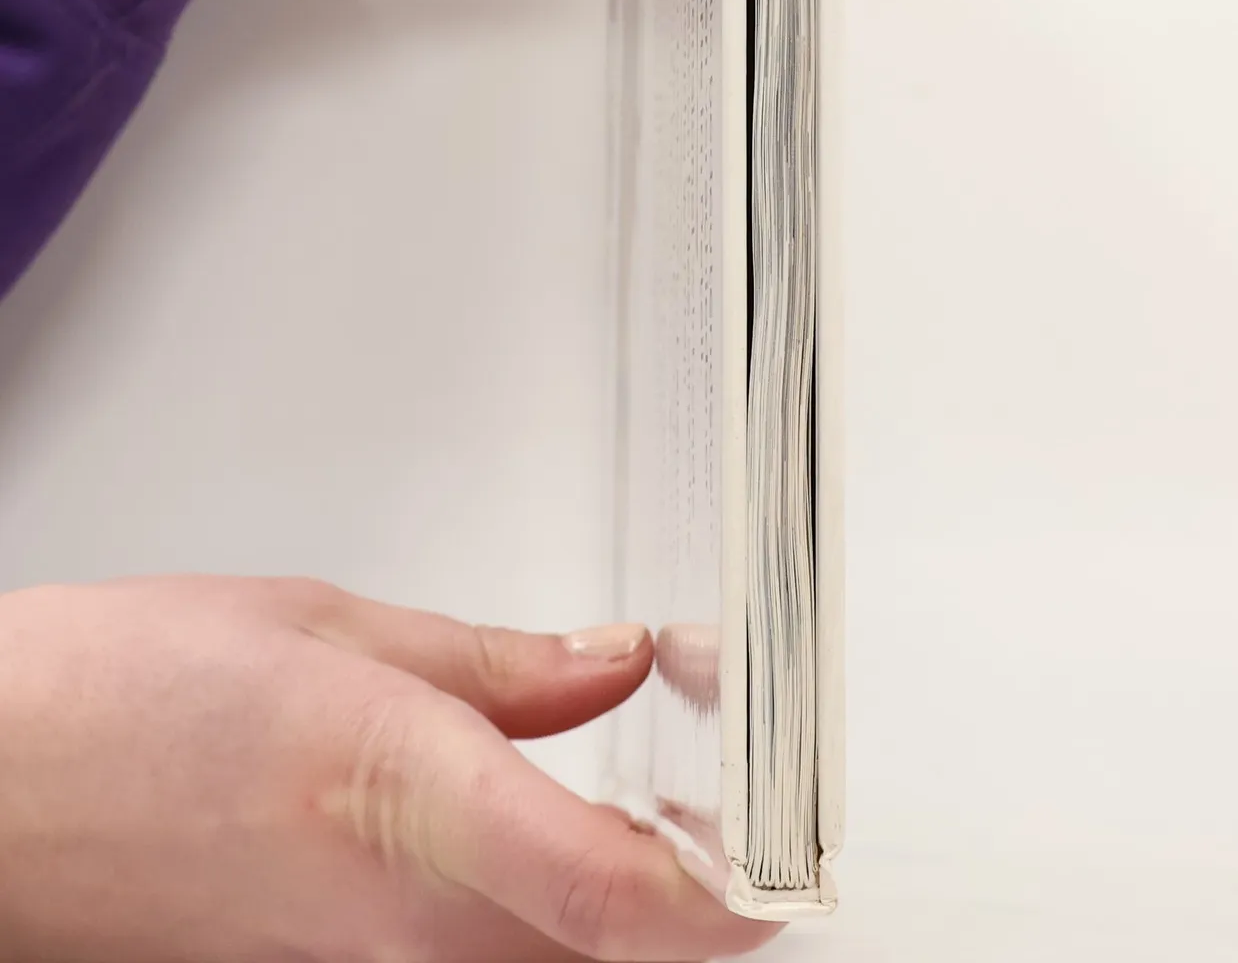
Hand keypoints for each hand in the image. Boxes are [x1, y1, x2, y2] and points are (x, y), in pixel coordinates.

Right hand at [0, 575, 772, 961]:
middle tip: (756, 802)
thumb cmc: (121, 701)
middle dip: (705, 892)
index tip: (795, 857)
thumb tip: (616, 661)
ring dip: (635, 904)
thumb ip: (498, 665)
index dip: (727, 894)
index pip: (610, 894)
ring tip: (684, 808)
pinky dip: (556, 909)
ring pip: (556, 961)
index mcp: (408, 804)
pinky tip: (572, 835)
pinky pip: (489, 958)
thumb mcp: (333, 628)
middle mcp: (400, 924)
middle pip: (609, 949)